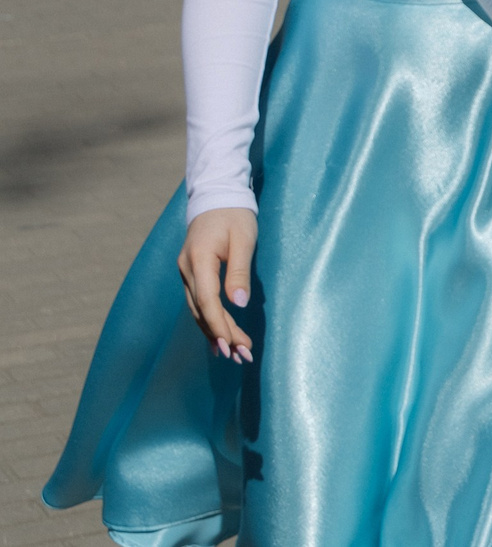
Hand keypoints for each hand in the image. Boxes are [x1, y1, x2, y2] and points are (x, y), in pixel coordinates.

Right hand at [178, 207, 258, 360]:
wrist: (217, 198)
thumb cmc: (235, 216)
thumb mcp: (244, 239)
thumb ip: (239, 271)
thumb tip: (239, 304)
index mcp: (199, 259)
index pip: (207, 300)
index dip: (218, 324)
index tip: (231, 344)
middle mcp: (186, 269)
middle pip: (201, 310)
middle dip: (220, 335)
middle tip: (241, 355)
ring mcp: (186, 273)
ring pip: (198, 309)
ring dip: (214, 332)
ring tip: (234, 353)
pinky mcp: (191, 274)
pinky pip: (198, 302)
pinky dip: (209, 320)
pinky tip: (218, 338)